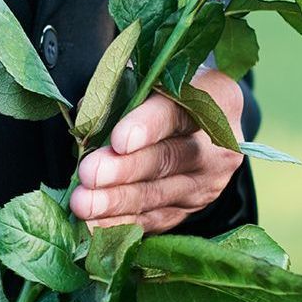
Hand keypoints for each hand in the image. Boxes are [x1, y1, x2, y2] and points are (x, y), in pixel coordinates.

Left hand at [70, 68, 244, 233]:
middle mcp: (218, 144)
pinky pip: (154, 220)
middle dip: (124, 170)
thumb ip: (124, 92)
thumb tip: (86, 121)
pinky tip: (93, 225)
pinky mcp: (190, 209)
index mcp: (215, 96)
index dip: (147, 126)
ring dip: (116, 202)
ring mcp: (208, 183)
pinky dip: (121, 224)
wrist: (197, 122)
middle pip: (167, 159)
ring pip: (158, 195)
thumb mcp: (152, 76)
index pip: (178, 111)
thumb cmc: (165, 90)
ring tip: (83, 204)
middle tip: (89, 174)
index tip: (119, 140)